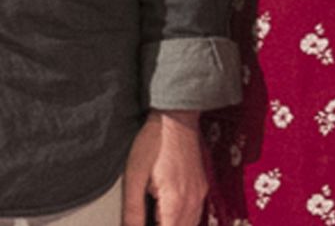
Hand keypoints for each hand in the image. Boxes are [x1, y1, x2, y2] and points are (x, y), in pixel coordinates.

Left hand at [122, 109, 207, 225]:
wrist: (176, 118)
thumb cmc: (154, 142)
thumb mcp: (134, 176)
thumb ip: (133, 210)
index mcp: (175, 204)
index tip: (139, 225)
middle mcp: (192, 203)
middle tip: (145, 219)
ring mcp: (199, 196)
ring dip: (171, 225)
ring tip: (154, 217)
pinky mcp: (201, 188)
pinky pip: (195, 215)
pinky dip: (181, 220)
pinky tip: (167, 213)